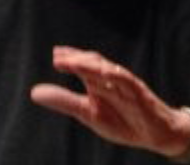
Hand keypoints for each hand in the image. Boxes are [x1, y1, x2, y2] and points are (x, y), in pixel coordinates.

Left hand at [30, 46, 189, 157]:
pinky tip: (102, 73)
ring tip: (73, 63)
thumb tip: (34, 92)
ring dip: (90, 64)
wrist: (156, 134)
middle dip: (76, 58)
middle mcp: (110, 78)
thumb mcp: (88, 113)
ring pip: (107, 68)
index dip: (70, 58)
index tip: (56, 55)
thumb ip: (64, 101)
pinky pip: (126, 80)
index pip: (82, 64)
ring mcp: (125, 84)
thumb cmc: (122, 121)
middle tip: (58, 57)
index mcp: (97, 82)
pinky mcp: (139, 92)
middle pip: (93, 62)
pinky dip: (115, 75)